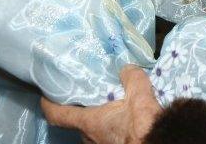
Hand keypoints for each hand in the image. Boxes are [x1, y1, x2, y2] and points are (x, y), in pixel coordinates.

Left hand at [41, 66, 160, 143]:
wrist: (160, 143)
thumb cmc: (143, 125)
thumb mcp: (139, 94)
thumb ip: (131, 77)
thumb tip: (127, 68)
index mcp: (89, 122)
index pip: (57, 115)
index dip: (48, 105)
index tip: (45, 95)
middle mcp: (89, 137)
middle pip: (77, 122)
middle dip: (82, 109)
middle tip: (89, 94)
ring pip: (92, 131)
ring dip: (97, 119)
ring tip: (109, 104)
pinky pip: (105, 136)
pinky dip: (110, 127)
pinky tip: (124, 118)